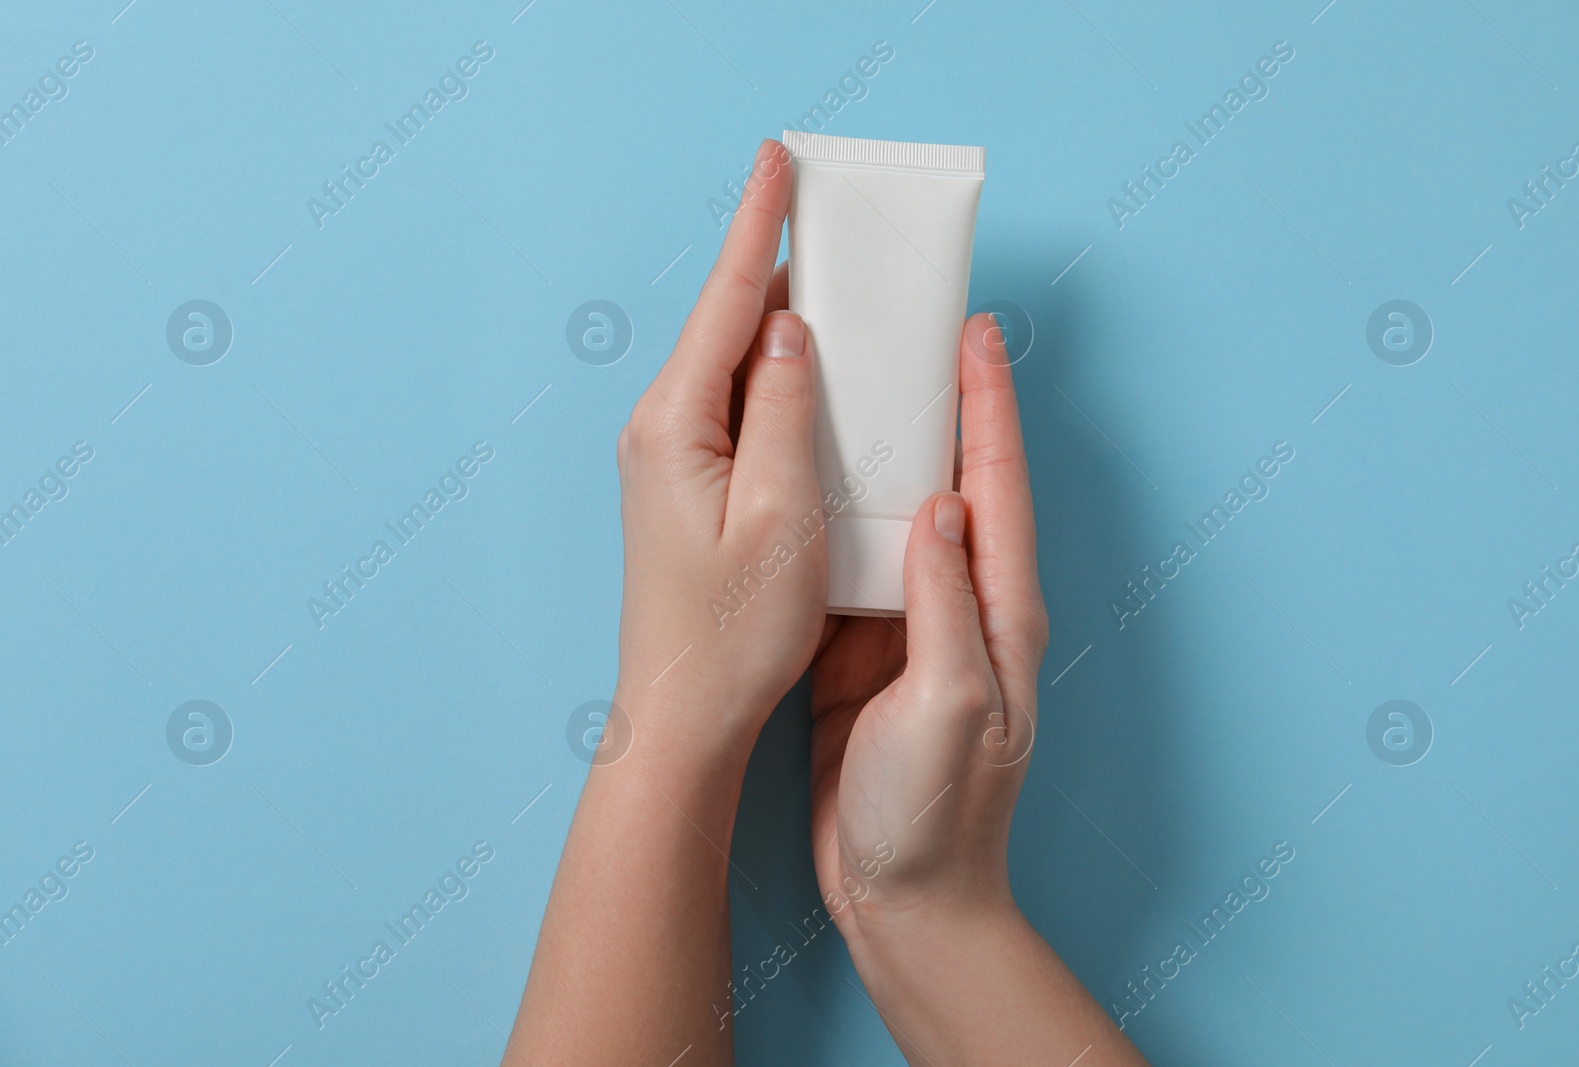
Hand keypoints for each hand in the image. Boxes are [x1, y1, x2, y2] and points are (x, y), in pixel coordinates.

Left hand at [613, 138, 823, 760]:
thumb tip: (792, 329)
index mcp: (676, 422)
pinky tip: (818, 378)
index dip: (759, 224)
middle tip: (836, 222)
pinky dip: (780, 382)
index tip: (778, 158)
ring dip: (786, 328)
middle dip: (782, 268)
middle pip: (730, 323)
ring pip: (736, 365)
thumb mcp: (781, 512)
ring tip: (842, 291)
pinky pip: (738, 407)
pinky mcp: (688, 484)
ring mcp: (669, 456)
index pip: (727, 300)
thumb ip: (785, 408)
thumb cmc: (734, 630)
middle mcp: (661, 427)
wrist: (685, 714)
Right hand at [806, 317, 1143, 1063]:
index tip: (978, 333)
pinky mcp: (871, 654)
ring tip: (863, 385)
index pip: (999, 486)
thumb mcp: (948, 706)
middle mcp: (966, 609)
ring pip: (910, 515)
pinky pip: (865, 562)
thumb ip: (944, 606)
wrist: (905, 899)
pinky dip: (851, 510)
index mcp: (998, 614)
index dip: (989, 405)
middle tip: (923, 332)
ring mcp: (917, 630)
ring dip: (895, 448)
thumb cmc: (935, 815)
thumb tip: (941, 506)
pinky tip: (822, 479)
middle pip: (963, 482)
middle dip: (950, 405)